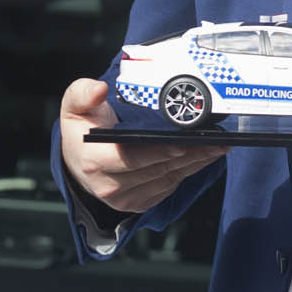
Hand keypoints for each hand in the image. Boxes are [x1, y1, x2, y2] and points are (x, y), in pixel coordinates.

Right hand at [59, 78, 227, 213]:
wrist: (78, 160)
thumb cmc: (82, 128)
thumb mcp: (74, 105)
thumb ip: (83, 93)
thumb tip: (99, 88)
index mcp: (95, 160)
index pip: (131, 158)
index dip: (158, 152)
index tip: (182, 142)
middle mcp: (109, 184)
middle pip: (157, 168)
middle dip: (188, 153)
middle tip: (215, 138)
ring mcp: (125, 198)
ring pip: (168, 178)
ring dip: (195, 162)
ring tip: (217, 144)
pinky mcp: (139, 203)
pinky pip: (170, 186)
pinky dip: (189, 171)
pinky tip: (204, 156)